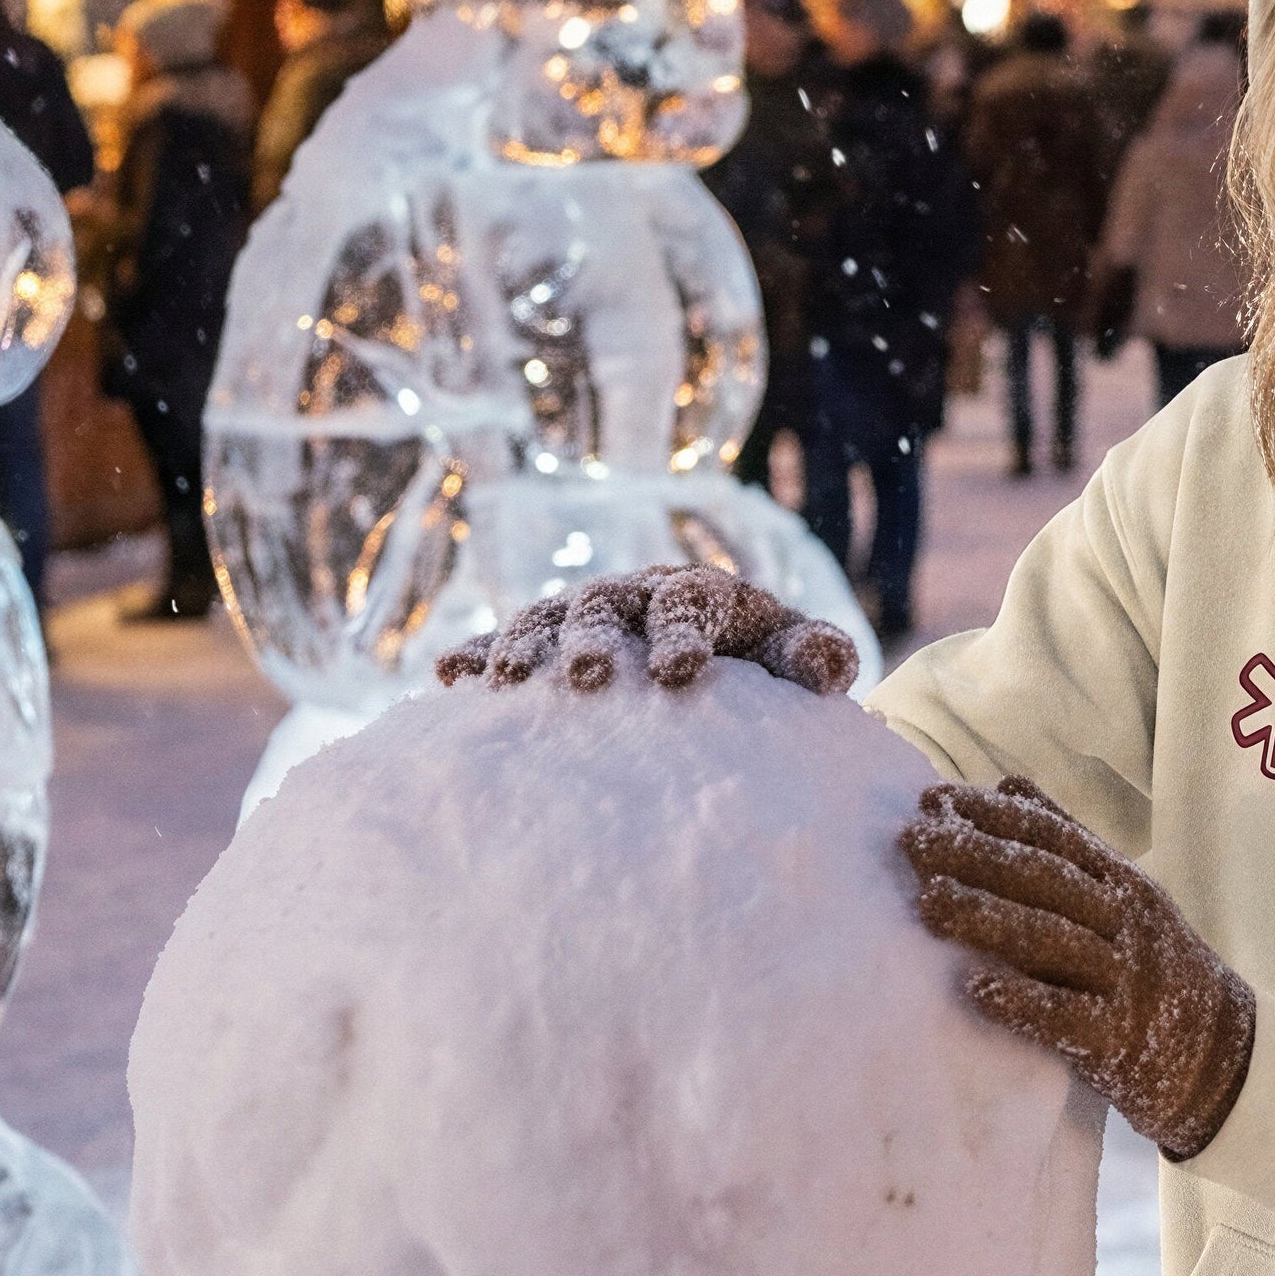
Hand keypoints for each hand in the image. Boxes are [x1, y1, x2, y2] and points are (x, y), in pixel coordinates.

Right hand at [434, 566, 861, 697]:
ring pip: (550, 617)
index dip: (681, 633)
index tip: (677, 675)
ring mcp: (586, 614)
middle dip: (593, 636)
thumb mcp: (799, 658)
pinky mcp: (549, 642)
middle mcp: (636, 594)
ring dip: (526, 643)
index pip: (690, 601)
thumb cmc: (766, 665)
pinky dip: (477, 655)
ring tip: (508, 682)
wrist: (723, 659)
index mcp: (700, 593)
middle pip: (608, 604)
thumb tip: (828, 669)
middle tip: (586, 677)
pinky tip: (447, 679)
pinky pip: (504, 642)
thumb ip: (816, 655)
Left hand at [901, 779, 1254, 1158]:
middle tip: (913, 841)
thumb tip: (1007, 783)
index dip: (994, 815)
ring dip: (988, 919)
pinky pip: (1065, 1017)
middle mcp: (1126, 924)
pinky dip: (1021, 1002)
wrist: (1221, 1053)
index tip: (935, 799)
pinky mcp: (1116, 1040)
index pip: (1054, 838)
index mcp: (1123, 883)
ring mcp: (1124, 981)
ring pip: (1053, 941)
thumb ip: (1068, 842)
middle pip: (1047, 881)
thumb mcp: (1124, 894)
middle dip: (977, 856)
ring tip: (929, 904)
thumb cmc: (1153, 966)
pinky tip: (975, 989)